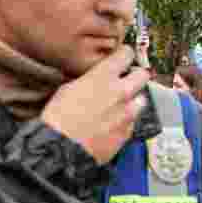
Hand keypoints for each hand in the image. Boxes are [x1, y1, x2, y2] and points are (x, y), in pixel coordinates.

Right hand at [42, 47, 149, 164]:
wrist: (62, 148)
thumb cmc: (58, 117)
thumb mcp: (69, 88)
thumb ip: (90, 81)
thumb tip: (96, 81)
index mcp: (104, 76)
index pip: (126, 54)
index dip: (125, 54)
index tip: (123, 56)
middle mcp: (121, 91)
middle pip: (143, 75)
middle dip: (136, 76)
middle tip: (128, 80)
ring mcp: (128, 113)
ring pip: (142, 100)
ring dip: (133, 101)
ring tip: (120, 106)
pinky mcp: (128, 132)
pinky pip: (133, 121)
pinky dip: (126, 121)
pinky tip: (113, 125)